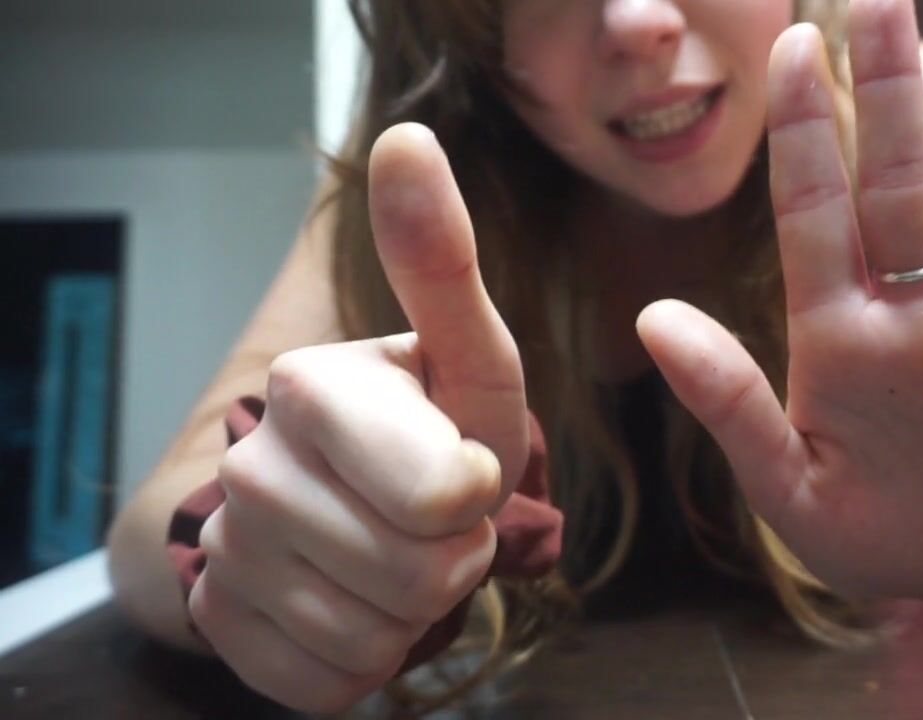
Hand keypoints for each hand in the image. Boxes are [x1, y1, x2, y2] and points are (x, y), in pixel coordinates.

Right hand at [188, 124, 527, 712]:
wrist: (345, 500)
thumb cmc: (427, 425)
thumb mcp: (464, 353)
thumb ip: (441, 259)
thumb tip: (407, 134)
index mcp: (311, 385)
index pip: (446, 495)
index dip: (477, 498)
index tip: (460, 469)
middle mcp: (249, 463)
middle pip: (420, 575)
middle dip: (454, 558)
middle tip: (434, 520)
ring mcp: (224, 553)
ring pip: (378, 638)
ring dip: (415, 610)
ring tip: (397, 554)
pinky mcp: (222, 628)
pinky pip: (331, 682)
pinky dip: (367, 656)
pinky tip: (353, 600)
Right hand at [638, 1, 922, 615]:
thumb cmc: (877, 531)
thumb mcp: (783, 489)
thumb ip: (724, 398)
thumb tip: (652, 315)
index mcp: (844, 359)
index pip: (815, 215)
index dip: (802, 124)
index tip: (797, 43)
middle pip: (902, 187)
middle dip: (884, 84)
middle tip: (875, 0)